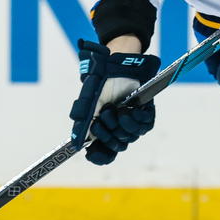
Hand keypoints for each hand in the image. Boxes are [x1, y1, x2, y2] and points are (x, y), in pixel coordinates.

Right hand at [69, 40, 161, 164]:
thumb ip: (83, 122)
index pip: (104, 153)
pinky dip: (137, 119)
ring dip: (122, 124)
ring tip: (116, 108)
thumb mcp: (89, 100)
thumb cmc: (102, 80)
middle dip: (108, 132)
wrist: (119, 63)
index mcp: (103, 129)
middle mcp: (118, 128)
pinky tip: (131, 109)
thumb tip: (74, 144)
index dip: (100, 156)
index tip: (92, 153)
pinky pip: (145, 125)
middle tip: (104, 114)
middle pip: (117, 146)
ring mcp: (132, 122)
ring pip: (131, 137)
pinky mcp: (145, 114)